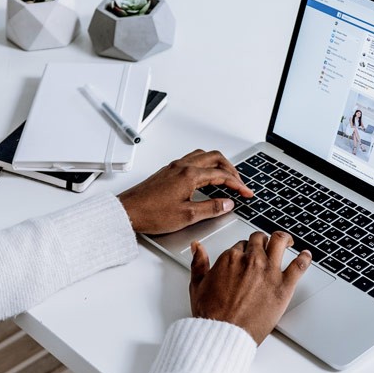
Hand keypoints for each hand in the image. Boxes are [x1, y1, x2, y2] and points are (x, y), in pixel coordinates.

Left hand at [118, 150, 252, 234]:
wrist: (127, 211)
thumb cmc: (151, 214)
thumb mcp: (187, 216)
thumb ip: (211, 208)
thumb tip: (227, 204)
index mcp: (190, 175)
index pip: (221, 175)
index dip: (238, 184)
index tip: (246, 193)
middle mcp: (182, 166)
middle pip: (215, 158)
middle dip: (230, 169)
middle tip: (239, 183)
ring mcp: (173, 167)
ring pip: (202, 156)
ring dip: (217, 164)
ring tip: (225, 178)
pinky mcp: (167, 172)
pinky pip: (191, 160)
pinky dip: (204, 165)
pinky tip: (204, 178)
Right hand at [189, 231, 311, 344]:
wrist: (224, 333)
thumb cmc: (211, 314)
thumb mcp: (197, 285)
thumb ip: (198, 263)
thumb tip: (197, 247)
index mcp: (230, 258)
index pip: (241, 245)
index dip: (244, 250)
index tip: (246, 256)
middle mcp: (250, 260)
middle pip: (259, 240)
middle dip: (261, 242)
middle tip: (265, 245)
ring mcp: (269, 271)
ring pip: (279, 243)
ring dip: (283, 239)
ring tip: (287, 241)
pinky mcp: (284, 286)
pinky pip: (299, 265)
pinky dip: (305, 258)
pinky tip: (306, 256)